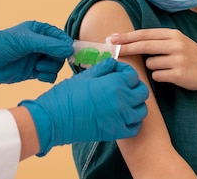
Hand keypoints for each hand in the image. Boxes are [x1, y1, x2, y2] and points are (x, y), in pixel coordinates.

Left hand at [0, 21, 72, 94]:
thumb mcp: (25, 41)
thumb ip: (48, 45)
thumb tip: (69, 49)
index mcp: (38, 30)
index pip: (60, 37)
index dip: (65, 45)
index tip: (68, 53)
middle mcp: (39, 43)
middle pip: (60, 52)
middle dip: (56, 58)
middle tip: (45, 61)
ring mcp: (36, 58)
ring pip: (56, 64)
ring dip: (50, 67)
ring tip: (37, 68)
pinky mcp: (32, 72)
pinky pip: (49, 75)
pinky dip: (47, 76)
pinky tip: (38, 75)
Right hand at [19, 59, 148, 155]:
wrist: (54, 119)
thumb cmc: (66, 95)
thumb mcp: (86, 75)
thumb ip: (104, 67)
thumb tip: (115, 64)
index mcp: (114, 83)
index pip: (133, 76)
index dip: (125, 72)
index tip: (117, 73)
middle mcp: (121, 101)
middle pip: (142, 92)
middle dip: (134, 87)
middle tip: (122, 86)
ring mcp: (120, 118)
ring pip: (141, 110)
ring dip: (135, 104)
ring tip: (123, 101)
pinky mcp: (115, 132)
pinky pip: (135, 127)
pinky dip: (133, 121)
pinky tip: (124, 116)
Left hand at [109, 28, 196, 91]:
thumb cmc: (187, 55)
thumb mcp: (176, 41)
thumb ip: (157, 39)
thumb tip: (129, 40)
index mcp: (173, 34)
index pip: (145, 34)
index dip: (127, 36)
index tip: (113, 38)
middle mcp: (176, 45)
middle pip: (144, 46)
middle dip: (126, 48)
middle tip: (112, 49)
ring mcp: (178, 59)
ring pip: (150, 64)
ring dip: (153, 67)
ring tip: (167, 66)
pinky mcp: (179, 74)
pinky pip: (157, 75)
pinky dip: (159, 76)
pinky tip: (171, 75)